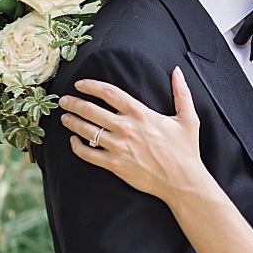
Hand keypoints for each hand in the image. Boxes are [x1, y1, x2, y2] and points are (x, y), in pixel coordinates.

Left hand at [59, 68, 203, 201]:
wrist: (183, 182)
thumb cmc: (185, 150)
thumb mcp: (188, 118)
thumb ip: (181, 93)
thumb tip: (177, 71)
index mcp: (140, 113)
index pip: (108, 92)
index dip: (90, 86)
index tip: (79, 85)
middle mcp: (126, 128)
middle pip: (90, 110)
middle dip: (73, 103)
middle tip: (63, 100)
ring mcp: (118, 147)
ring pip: (86, 131)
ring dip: (71, 122)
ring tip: (64, 117)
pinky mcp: (114, 165)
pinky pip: (88, 154)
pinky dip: (76, 147)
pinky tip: (73, 141)